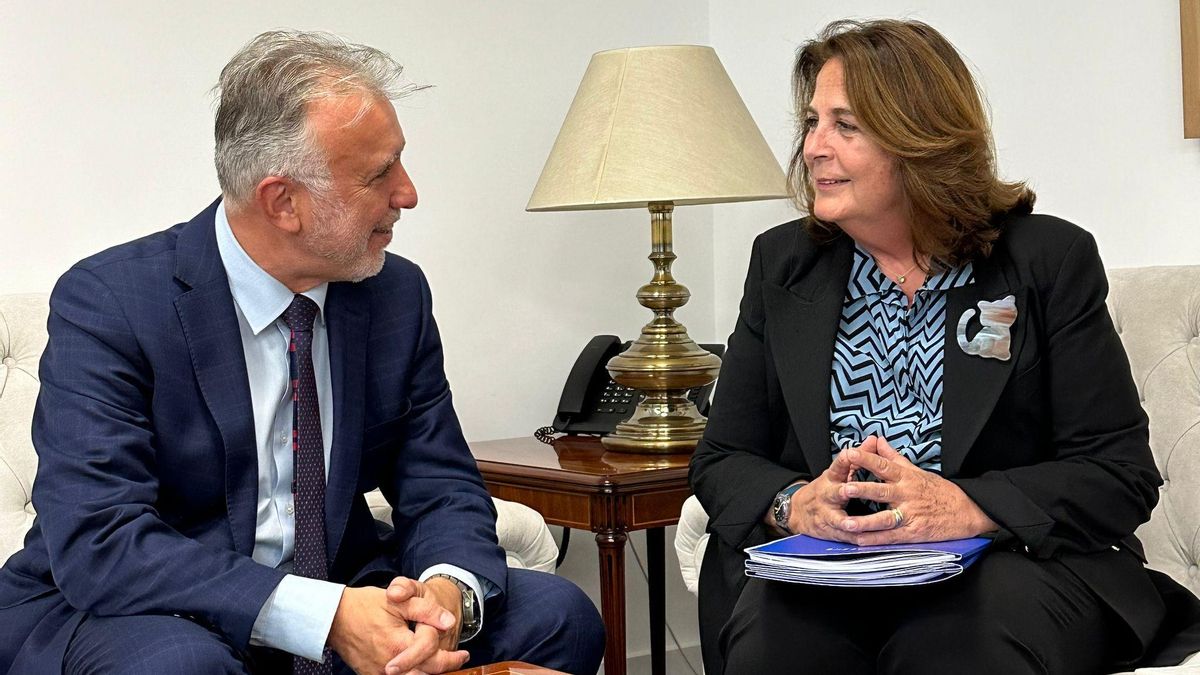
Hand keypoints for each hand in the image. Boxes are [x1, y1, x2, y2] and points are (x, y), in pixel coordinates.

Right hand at [327, 582, 466, 674]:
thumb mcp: (399, 601)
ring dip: (426, 673)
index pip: (433, 659)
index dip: (452, 658)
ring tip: (440, 665)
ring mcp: (378, 674)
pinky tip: (417, 667)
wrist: (334, 617)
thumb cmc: (365, 606)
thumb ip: (426, 611)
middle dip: (443, 669)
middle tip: (458, 661)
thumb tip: (449, 622)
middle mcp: (388, 666)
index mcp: (398, 646)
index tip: (464, 654)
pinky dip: (410, 674)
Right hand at [782, 436, 879, 542]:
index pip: (837, 466)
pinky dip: (854, 539)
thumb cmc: (825, 489)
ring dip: (845, 521)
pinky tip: (863, 541)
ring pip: (837, 519)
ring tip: (852, 524)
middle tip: (848, 490)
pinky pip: (844, 536)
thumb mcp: (838, 471)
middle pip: (835, 492)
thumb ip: (858, 457)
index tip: (850, 453)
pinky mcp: (831, 531)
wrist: (798, 512)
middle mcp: (828, 496)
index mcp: (832, 479)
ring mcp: (828, 515)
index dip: (844, 459)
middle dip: (842, 492)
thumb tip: (874, 440)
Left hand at [836, 437, 997, 544]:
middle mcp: (906, 495)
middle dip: (862, 490)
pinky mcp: (913, 533)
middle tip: (844, 488)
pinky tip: (860, 541)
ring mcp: (910, 515)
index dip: (866, 459)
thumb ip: (894, 457)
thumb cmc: (940, 490)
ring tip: (846, 523)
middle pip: (881, 492)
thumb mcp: (917, 470)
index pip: (883, 465)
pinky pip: (891, 537)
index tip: (849, 453)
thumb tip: (878, 440)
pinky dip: (876, 541)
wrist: (968, 511)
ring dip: (865, 522)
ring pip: (884, 519)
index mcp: (906, 478)